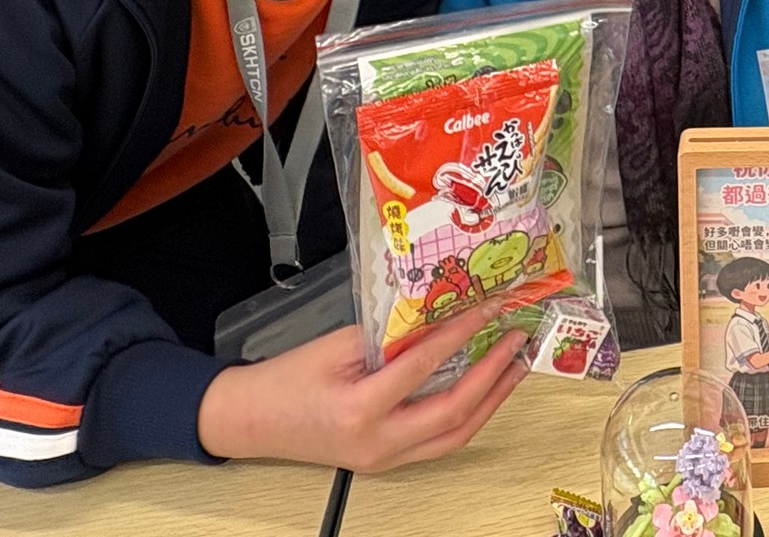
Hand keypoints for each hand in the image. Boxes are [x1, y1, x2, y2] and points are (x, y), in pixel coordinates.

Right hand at [197, 304, 528, 471]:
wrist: (250, 421)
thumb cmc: (287, 378)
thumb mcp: (337, 345)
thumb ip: (390, 334)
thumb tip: (439, 314)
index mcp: (362, 409)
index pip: (426, 366)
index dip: (463, 333)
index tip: (492, 308)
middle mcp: (379, 443)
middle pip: (454, 413)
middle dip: (494, 376)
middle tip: (518, 341)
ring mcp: (384, 459)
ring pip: (454, 436)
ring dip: (491, 400)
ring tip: (515, 367)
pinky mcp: (386, 461)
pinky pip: (439, 441)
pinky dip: (467, 414)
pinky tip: (484, 389)